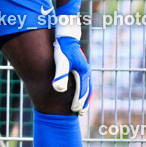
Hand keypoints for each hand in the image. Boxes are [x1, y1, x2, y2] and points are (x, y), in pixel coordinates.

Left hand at [52, 0, 90, 114]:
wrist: (65, 34)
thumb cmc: (62, 48)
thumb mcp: (60, 61)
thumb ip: (60, 76)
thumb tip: (58, 90)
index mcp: (83, 72)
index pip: (83, 92)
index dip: (79, 102)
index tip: (75, 112)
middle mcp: (85, 71)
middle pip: (87, 90)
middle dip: (83, 102)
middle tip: (79, 113)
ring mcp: (82, 68)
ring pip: (85, 86)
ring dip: (83, 96)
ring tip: (79, 106)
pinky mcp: (78, 65)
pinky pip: (82, 81)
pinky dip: (81, 89)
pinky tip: (75, 91)